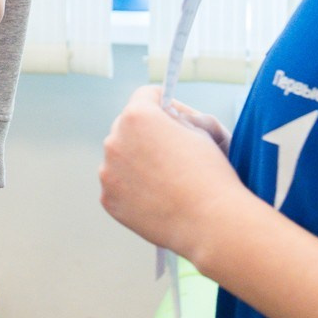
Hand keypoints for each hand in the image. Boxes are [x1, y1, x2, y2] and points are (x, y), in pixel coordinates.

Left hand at [99, 86, 250, 261]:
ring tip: (166, 178)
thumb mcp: (200, 130)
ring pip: (120, 157)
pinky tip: (156, 197)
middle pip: (128, 126)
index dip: (162, 102)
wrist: (210, 222)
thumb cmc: (210, 174)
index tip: (171, 114)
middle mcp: (115, 140)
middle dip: (146, 133)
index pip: (145, 96)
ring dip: (136, 161)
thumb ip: (175, 118)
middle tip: (170, 148)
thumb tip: (165, 116)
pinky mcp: (108, 198)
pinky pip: (118, 184)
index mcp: (138, 116)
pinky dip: (132, 187)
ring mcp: (108, 171)